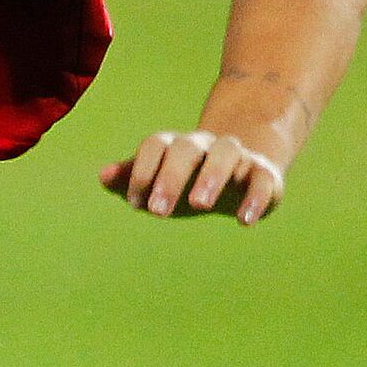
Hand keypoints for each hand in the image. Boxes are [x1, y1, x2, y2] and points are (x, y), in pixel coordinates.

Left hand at [100, 130, 285, 223]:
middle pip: (186, 148)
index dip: (142, 171)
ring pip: (226, 154)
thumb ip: (131, 178)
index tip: (134, 203)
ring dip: (211, 177)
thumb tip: (102, 176)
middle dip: (170, 177)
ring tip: (198, 206)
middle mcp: (206, 145)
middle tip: (157, 212)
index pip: (155, 145)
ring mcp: (237, 156)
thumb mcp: (160, 182)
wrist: (241, 172)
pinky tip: (243, 221)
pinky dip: (254, 198)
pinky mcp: (264, 173)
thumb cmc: (189, 180)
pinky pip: (262, 178)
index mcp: (176, 145)